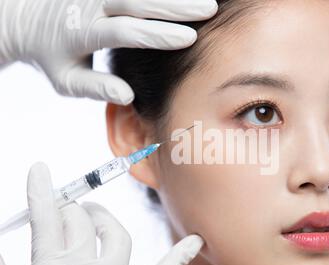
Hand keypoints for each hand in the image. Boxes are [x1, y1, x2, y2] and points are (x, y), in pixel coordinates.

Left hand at [0, 0, 217, 104]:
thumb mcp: (67, 81)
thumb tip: (128, 97)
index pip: (127, 32)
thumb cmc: (53, 56)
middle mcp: (90, 4)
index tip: (190, 39)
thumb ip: (96, 88)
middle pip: (137, 1)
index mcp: (84, 32)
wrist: (26, 21)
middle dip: (176, 5)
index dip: (159, 35)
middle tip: (208, 9)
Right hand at [0, 162, 203, 264]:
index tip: (40, 169)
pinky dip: (178, 258)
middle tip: (61, 209)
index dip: (42, 192)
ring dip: (104, 220)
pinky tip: (196, 240)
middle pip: (80, 224)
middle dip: (68, 209)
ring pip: (116, 237)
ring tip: (92, 214)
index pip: (46, 223)